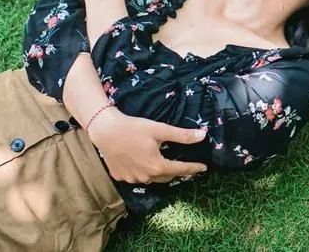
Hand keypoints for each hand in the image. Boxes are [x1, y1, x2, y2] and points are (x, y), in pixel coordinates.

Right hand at [88, 106, 207, 182]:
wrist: (105, 131)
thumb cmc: (134, 128)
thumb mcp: (160, 129)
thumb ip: (182, 135)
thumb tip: (203, 136)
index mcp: (157, 166)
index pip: (181, 169)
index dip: (194, 168)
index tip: (204, 168)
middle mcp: (146, 177)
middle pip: (167, 176)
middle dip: (178, 171)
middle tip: (186, 165)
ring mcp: (132, 179)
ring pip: (152, 178)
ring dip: (161, 172)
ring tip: (166, 164)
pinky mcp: (120, 177)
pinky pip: (137, 177)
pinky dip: (144, 172)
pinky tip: (144, 164)